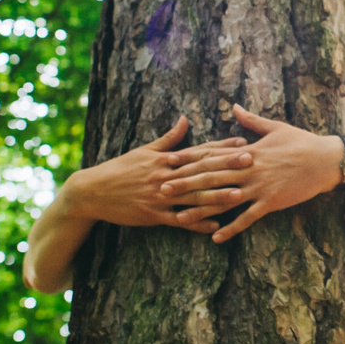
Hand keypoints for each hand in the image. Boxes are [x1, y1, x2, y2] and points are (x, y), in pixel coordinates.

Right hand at [64, 116, 252, 232]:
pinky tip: (215, 224)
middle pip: (201, 170)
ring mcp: (160, 196)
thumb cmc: (120, 169)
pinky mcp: (153, 215)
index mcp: (165, 159)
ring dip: (218, 195)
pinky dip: (197, 222)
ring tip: (240, 194)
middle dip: (228, 166)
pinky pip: (179, 220)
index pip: (199, 151)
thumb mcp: (144, 150)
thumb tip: (185, 119)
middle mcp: (165, 176)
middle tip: (251, 162)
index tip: (243, 142)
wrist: (93, 191)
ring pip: (194, 196)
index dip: (222, 147)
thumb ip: (168, 138)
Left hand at [162, 105, 340, 242]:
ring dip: (201, 210)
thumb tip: (233, 106)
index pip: (211, 154)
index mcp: (247, 150)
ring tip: (179, 218)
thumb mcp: (275, 127)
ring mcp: (259, 186)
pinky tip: (215, 237)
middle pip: (210, 177)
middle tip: (161, 189)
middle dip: (184, 183)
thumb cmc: (302, 142)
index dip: (188, 158)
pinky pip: (247, 218)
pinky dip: (231, 228)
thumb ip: (250, 120)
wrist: (326, 160)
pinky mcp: (271, 202)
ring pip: (224, 200)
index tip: (168, 161)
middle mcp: (249, 169)